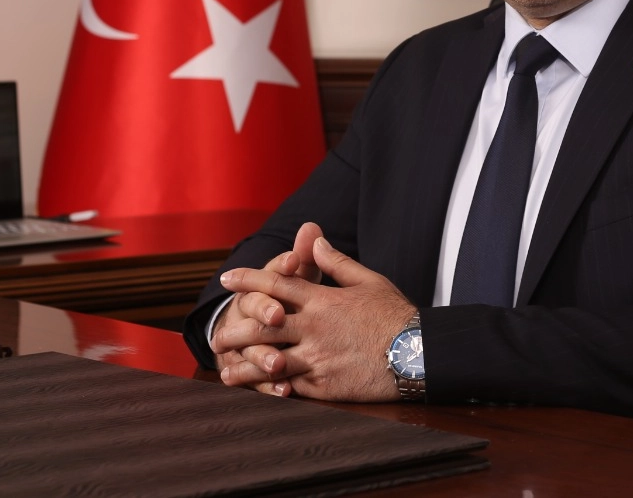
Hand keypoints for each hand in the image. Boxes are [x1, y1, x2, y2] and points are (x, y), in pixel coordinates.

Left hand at [218, 234, 415, 401]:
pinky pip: (290, 386)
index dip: (249, 280)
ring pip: (269, 361)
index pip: (277, 284)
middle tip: (216, 336)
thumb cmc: (394, 314)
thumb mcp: (368, 280)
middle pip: (263, 325)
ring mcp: (316, 357)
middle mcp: (313, 327)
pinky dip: (270, 389)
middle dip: (235, 329)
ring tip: (225, 371)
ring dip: (244, 365)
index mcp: (322, 300)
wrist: (415, 352)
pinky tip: (256, 392)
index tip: (227, 278)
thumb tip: (315, 240)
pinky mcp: (324, 384)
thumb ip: (337, 262)